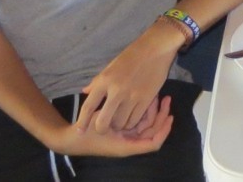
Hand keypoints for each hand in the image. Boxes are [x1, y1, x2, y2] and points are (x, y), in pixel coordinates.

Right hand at [47, 95, 173, 156]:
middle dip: (161, 115)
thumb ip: (123, 119)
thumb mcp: (103, 124)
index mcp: (127, 146)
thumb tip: (146, 110)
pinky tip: (147, 97)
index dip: (163, 131)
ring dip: (153, 111)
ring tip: (158, 94)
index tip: (170, 116)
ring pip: (146, 124)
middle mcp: (129, 142)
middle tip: (165, 98)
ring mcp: (126, 136)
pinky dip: (144, 110)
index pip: (153, 143)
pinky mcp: (122, 129)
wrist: (72, 138)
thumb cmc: (88, 133)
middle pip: (152, 131)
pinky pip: (138, 120)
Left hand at [75, 24, 181, 133]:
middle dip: (101, 129)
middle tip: (103, 130)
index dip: (82, 121)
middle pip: (103, 121)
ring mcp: (132, 96)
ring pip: (120, 123)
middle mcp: (116, 90)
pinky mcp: (146, 99)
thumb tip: (85, 92)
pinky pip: (135, 119)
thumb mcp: (111, 66)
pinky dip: (132, 122)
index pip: (88, 106)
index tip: (79, 131)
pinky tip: (132, 118)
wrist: (155, 48)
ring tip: (120, 120)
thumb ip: (98, 82)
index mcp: (104, 80)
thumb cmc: (132, 55)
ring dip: (119, 125)